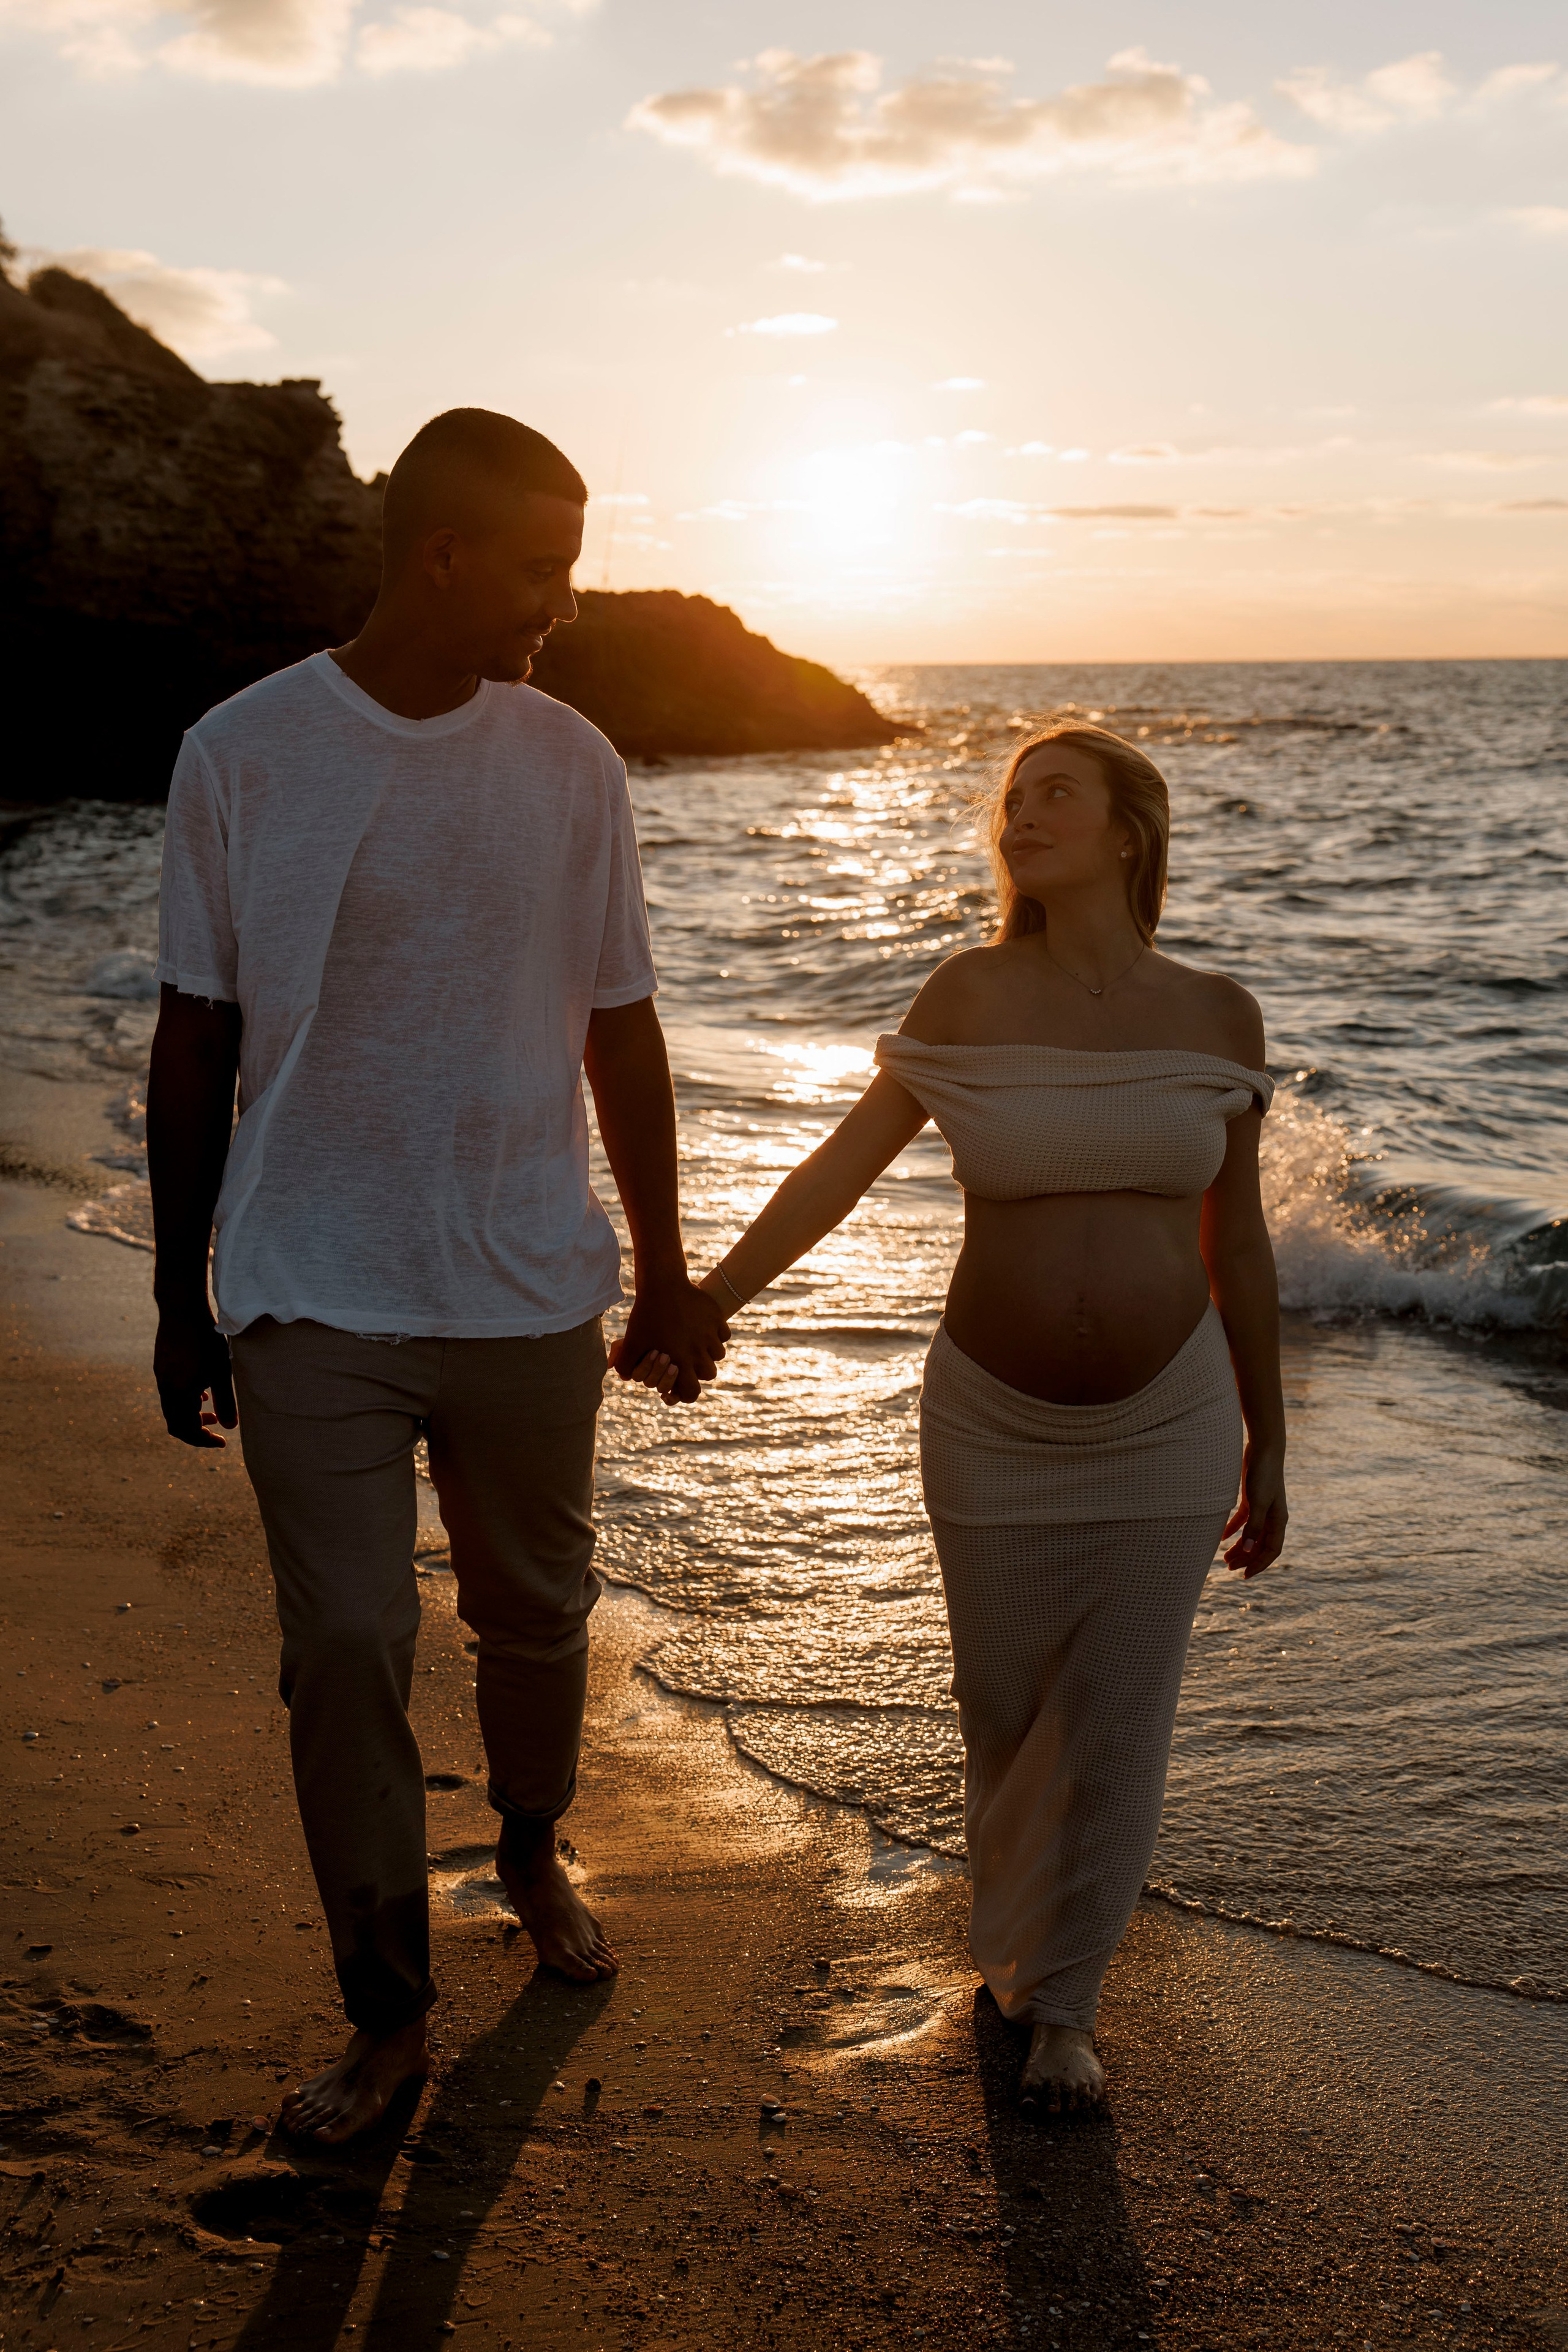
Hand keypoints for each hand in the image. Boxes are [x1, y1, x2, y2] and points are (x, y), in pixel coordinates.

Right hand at [154, 1305, 236, 1447]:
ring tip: (211, 1411)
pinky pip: (170, 1392)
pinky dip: (185, 1399)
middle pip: (176, 1423)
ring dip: (191, 1414)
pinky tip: (201, 1390)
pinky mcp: (161, 1365)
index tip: (222, 1443)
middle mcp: (165, 1388)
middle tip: (216, 1430)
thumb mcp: (221, 1371)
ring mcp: (161, 1376)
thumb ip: (225, 1401)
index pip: (186, 1431)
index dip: (203, 1441)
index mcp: (179, 1395)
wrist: (181, 1308)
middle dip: (196, 1431)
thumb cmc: (206, 1339)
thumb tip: (230, 1428)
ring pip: (173, 1407)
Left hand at [608, 1273, 728, 1405]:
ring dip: (708, 1351)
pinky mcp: (717, 1318)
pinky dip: (716, 1334)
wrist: (662, 1283)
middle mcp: (700, 1352)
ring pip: (718, 1354)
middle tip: (687, 1358)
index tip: (681, 1380)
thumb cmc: (645, 1315)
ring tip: (694, 1341)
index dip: (686, 1392)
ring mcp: (711, 1334)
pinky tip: (702, 1327)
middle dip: (699, 1369)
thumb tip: (624, 1377)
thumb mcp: (631, 1342)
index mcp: (681, 1362)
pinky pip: (723, 1335)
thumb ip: (625, 1365)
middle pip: (709, 1374)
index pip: (693, 1393)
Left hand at [1221, 1445, 1286, 1578]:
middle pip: (1259, 1545)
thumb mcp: (1257, 1503)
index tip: (1245, 1576)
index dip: (1259, 1565)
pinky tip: (1220, 1537)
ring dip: (1239, 1547)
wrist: (1263, 1449)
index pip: (1271, 1551)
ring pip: (1250, 1535)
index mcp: (1278, 1521)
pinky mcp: (1251, 1499)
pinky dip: (1232, 1530)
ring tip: (1224, 1558)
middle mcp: (1272, 1517)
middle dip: (1246, 1559)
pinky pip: (1242, 1520)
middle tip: (1229, 1568)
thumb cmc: (1263, 1475)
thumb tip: (1246, 1551)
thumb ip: (1253, 1527)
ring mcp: (1261, 1508)